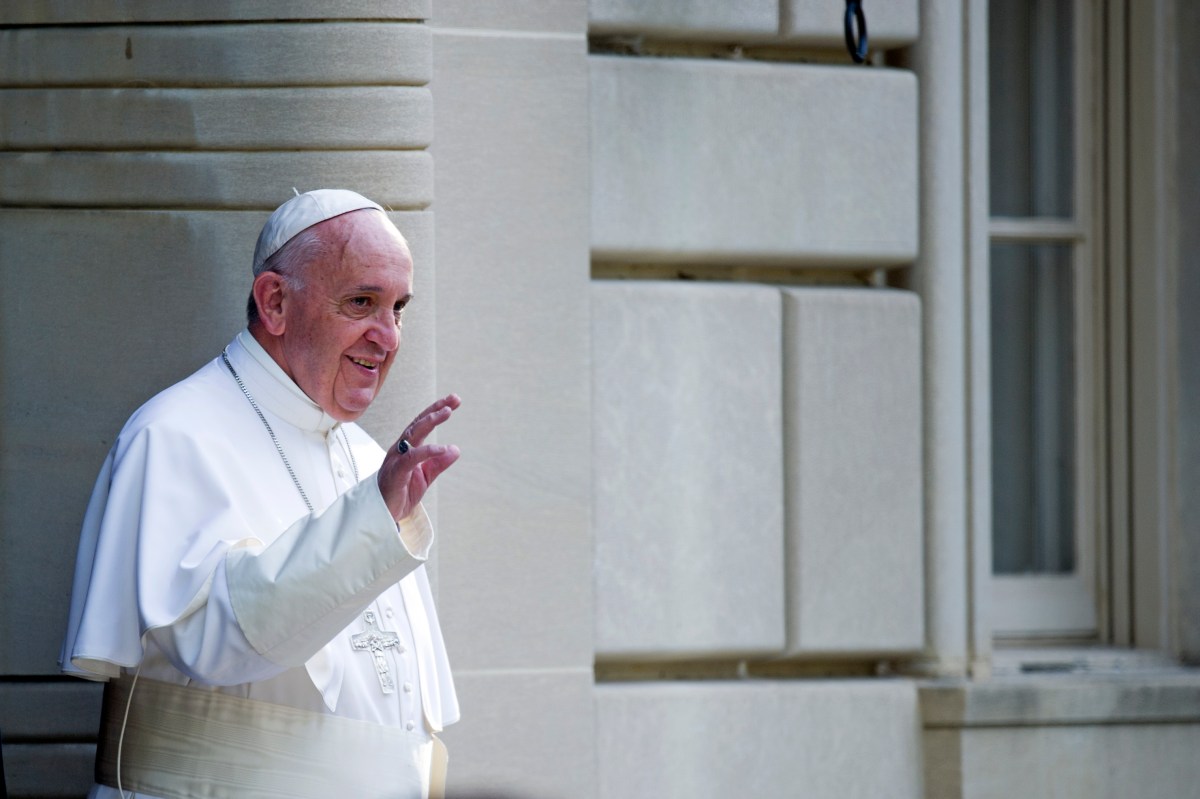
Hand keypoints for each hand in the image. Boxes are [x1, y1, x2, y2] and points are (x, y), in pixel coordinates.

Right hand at [377, 394, 461, 520]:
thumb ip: (439, 463)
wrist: (382, 514)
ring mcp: (397, 458)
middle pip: (418, 423)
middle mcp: (401, 449)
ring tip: (447, 412)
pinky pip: (412, 458)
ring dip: (430, 421)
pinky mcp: (397, 472)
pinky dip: (427, 451)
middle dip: (436, 409)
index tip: (454, 400)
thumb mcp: (426, 477)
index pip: (422, 424)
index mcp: (407, 448)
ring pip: (413, 434)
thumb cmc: (400, 492)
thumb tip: (455, 449)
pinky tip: (442, 448)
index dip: (437, 410)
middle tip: (454, 399)